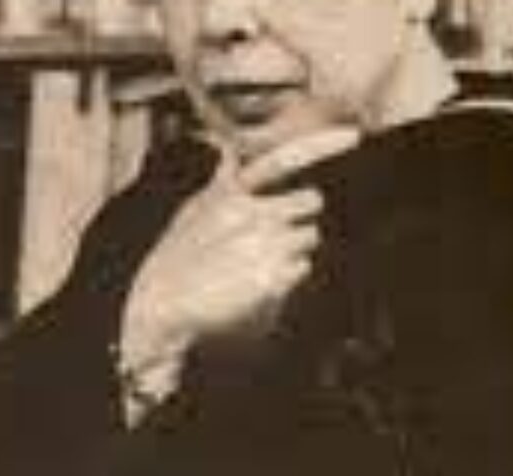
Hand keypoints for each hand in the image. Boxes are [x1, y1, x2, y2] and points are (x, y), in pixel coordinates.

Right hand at [118, 128, 359, 378]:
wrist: (159, 304)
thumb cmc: (175, 259)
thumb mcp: (192, 210)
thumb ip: (220, 182)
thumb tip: (229, 153)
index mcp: (229, 194)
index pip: (281, 159)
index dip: (321, 143)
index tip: (353, 134)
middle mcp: (250, 215)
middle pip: (310, 201)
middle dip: (298, 216)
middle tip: (268, 236)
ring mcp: (263, 247)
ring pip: (309, 238)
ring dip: (291, 248)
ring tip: (254, 263)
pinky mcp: (272, 278)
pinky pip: (302, 269)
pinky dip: (286, 277)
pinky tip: (256, 282)